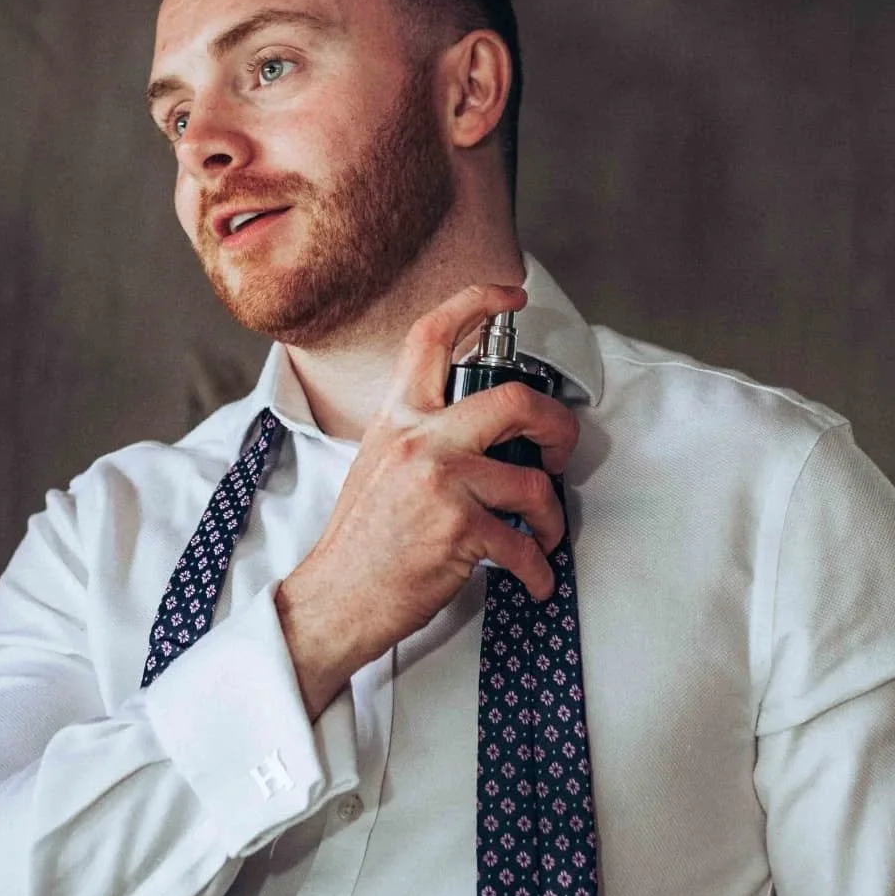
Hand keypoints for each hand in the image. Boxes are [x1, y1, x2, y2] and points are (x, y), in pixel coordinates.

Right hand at [275, 283, 578, 718]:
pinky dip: (538, 570)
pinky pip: (524, 544)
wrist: (335, 598)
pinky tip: (534, 578)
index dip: (476, 301)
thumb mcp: (380, 464)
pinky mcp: (460, 529)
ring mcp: (441, 482)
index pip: (431, 336)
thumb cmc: (361, 541)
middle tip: (558, 451)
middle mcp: (420, 440)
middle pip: (515, 400)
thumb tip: (481, 430)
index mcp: (398, 418)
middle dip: (558, 426)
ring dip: (551, 518)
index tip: (510, 297)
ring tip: (544, 535)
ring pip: (533, 483)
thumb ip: (422, 436)